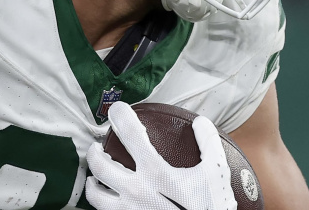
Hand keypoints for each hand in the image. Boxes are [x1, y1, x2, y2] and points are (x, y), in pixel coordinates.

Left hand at [85, 102, 237, 209]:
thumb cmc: (209, 208)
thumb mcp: (216, 174)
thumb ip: (208, 144)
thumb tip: (201, 123)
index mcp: (155, 172)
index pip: (130, 133)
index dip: (120, 115)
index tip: (117, 110)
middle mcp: (135, 191)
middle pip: (99, 164)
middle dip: (94, 151)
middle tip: (97, 147)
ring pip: (94, 194)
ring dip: (92, 182)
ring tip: (95, 178)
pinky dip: (102, 206)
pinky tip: (108, 202)